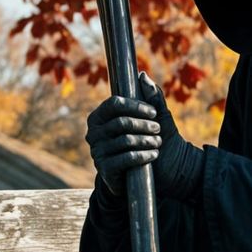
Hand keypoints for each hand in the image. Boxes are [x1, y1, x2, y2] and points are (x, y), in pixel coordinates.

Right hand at [85, 74, 203, 199]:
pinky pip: (125, 159)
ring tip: (158, 143)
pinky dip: (143, 155)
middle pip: (121, 122)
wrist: (145, 175)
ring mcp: (97, 152)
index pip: (114, 104)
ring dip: (146, 140)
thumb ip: (151, 97)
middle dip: (144, 125)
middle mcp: (93, 133)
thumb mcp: (152, 119)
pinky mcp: (105, 169)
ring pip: (125, 140)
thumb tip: (142, 75)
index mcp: (99, 117)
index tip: (153, 112)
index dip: (135, 106)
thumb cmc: (146, 140)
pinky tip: (153, 155)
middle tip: (158, 129)